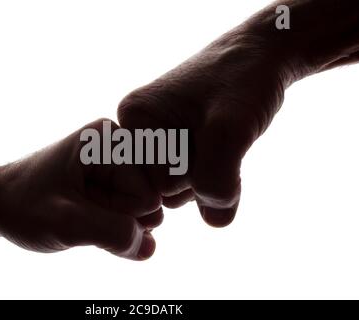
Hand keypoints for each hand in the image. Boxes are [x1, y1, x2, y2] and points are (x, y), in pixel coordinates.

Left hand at [0, 119, 161, 259]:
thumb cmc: (24, 205)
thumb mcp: (64, 221)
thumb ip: (111, 232)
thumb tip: (149, 247)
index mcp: (109, 140)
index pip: (146, 195)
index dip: (118, 215)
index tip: (80, 208)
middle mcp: (118, 149)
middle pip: (148, 204)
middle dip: (119, 222)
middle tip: (79, 214)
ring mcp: (117, 168)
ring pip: (140, 214)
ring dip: (113, 228)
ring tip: (79, 216)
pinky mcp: (113, 186)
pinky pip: (130, 217)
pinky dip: (112, 230)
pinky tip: (87, 223)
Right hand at [117, 0, 358, 227]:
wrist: (262, 58)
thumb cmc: (243, 80)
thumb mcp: (232, 127)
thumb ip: (217, 178)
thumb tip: (215, 221)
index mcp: (135, 118)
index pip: (153, 182)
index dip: (191, 173)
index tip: (209, 139)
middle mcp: (140, 132)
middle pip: (163, 191)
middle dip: (200, 177)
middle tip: (219, 138)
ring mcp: (159, 143)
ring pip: (178, 193)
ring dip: (209, 178)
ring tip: (222, 139)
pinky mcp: (177, 150)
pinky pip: (190, 186)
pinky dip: (215, 178)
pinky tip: (224, 150)